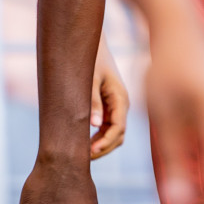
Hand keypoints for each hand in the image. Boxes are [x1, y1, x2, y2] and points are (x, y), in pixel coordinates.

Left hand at [90, 37, 128, 159]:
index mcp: (120, 98)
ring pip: (113, 134)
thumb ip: (93, 101)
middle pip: (118, 136)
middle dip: (103, 148)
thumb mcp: (90, 79)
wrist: (93, 45)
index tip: (90, 152)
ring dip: (101, 145)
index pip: (118, 128)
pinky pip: (107, 128)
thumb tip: (95, 125)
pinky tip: (84, 142)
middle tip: (83, 157)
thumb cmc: (92, 59)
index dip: (106, 143)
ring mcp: (115, 107)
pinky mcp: (108, 107)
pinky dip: (98, 138)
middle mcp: (121, 105)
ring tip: (82, 152)